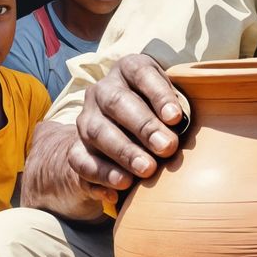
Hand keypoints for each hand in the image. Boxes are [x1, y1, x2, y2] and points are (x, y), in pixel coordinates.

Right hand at [68, 54, 186, 207]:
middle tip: (167, 147)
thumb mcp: (169, 102)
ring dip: (124, 152)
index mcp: (127, 70)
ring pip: (98, 132)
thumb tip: (181, 128)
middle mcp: (102, 90)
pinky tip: (122, 187)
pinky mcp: (75, 147)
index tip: (176, 118)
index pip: (140, 73)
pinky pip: (80, 161)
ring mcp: (86, 119)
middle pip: (117, 103)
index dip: (159, 94)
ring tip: (148, 169)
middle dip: (144, 126)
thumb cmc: (158, 114)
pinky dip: (101, 175)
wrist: (118, 133)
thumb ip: (175, 110)